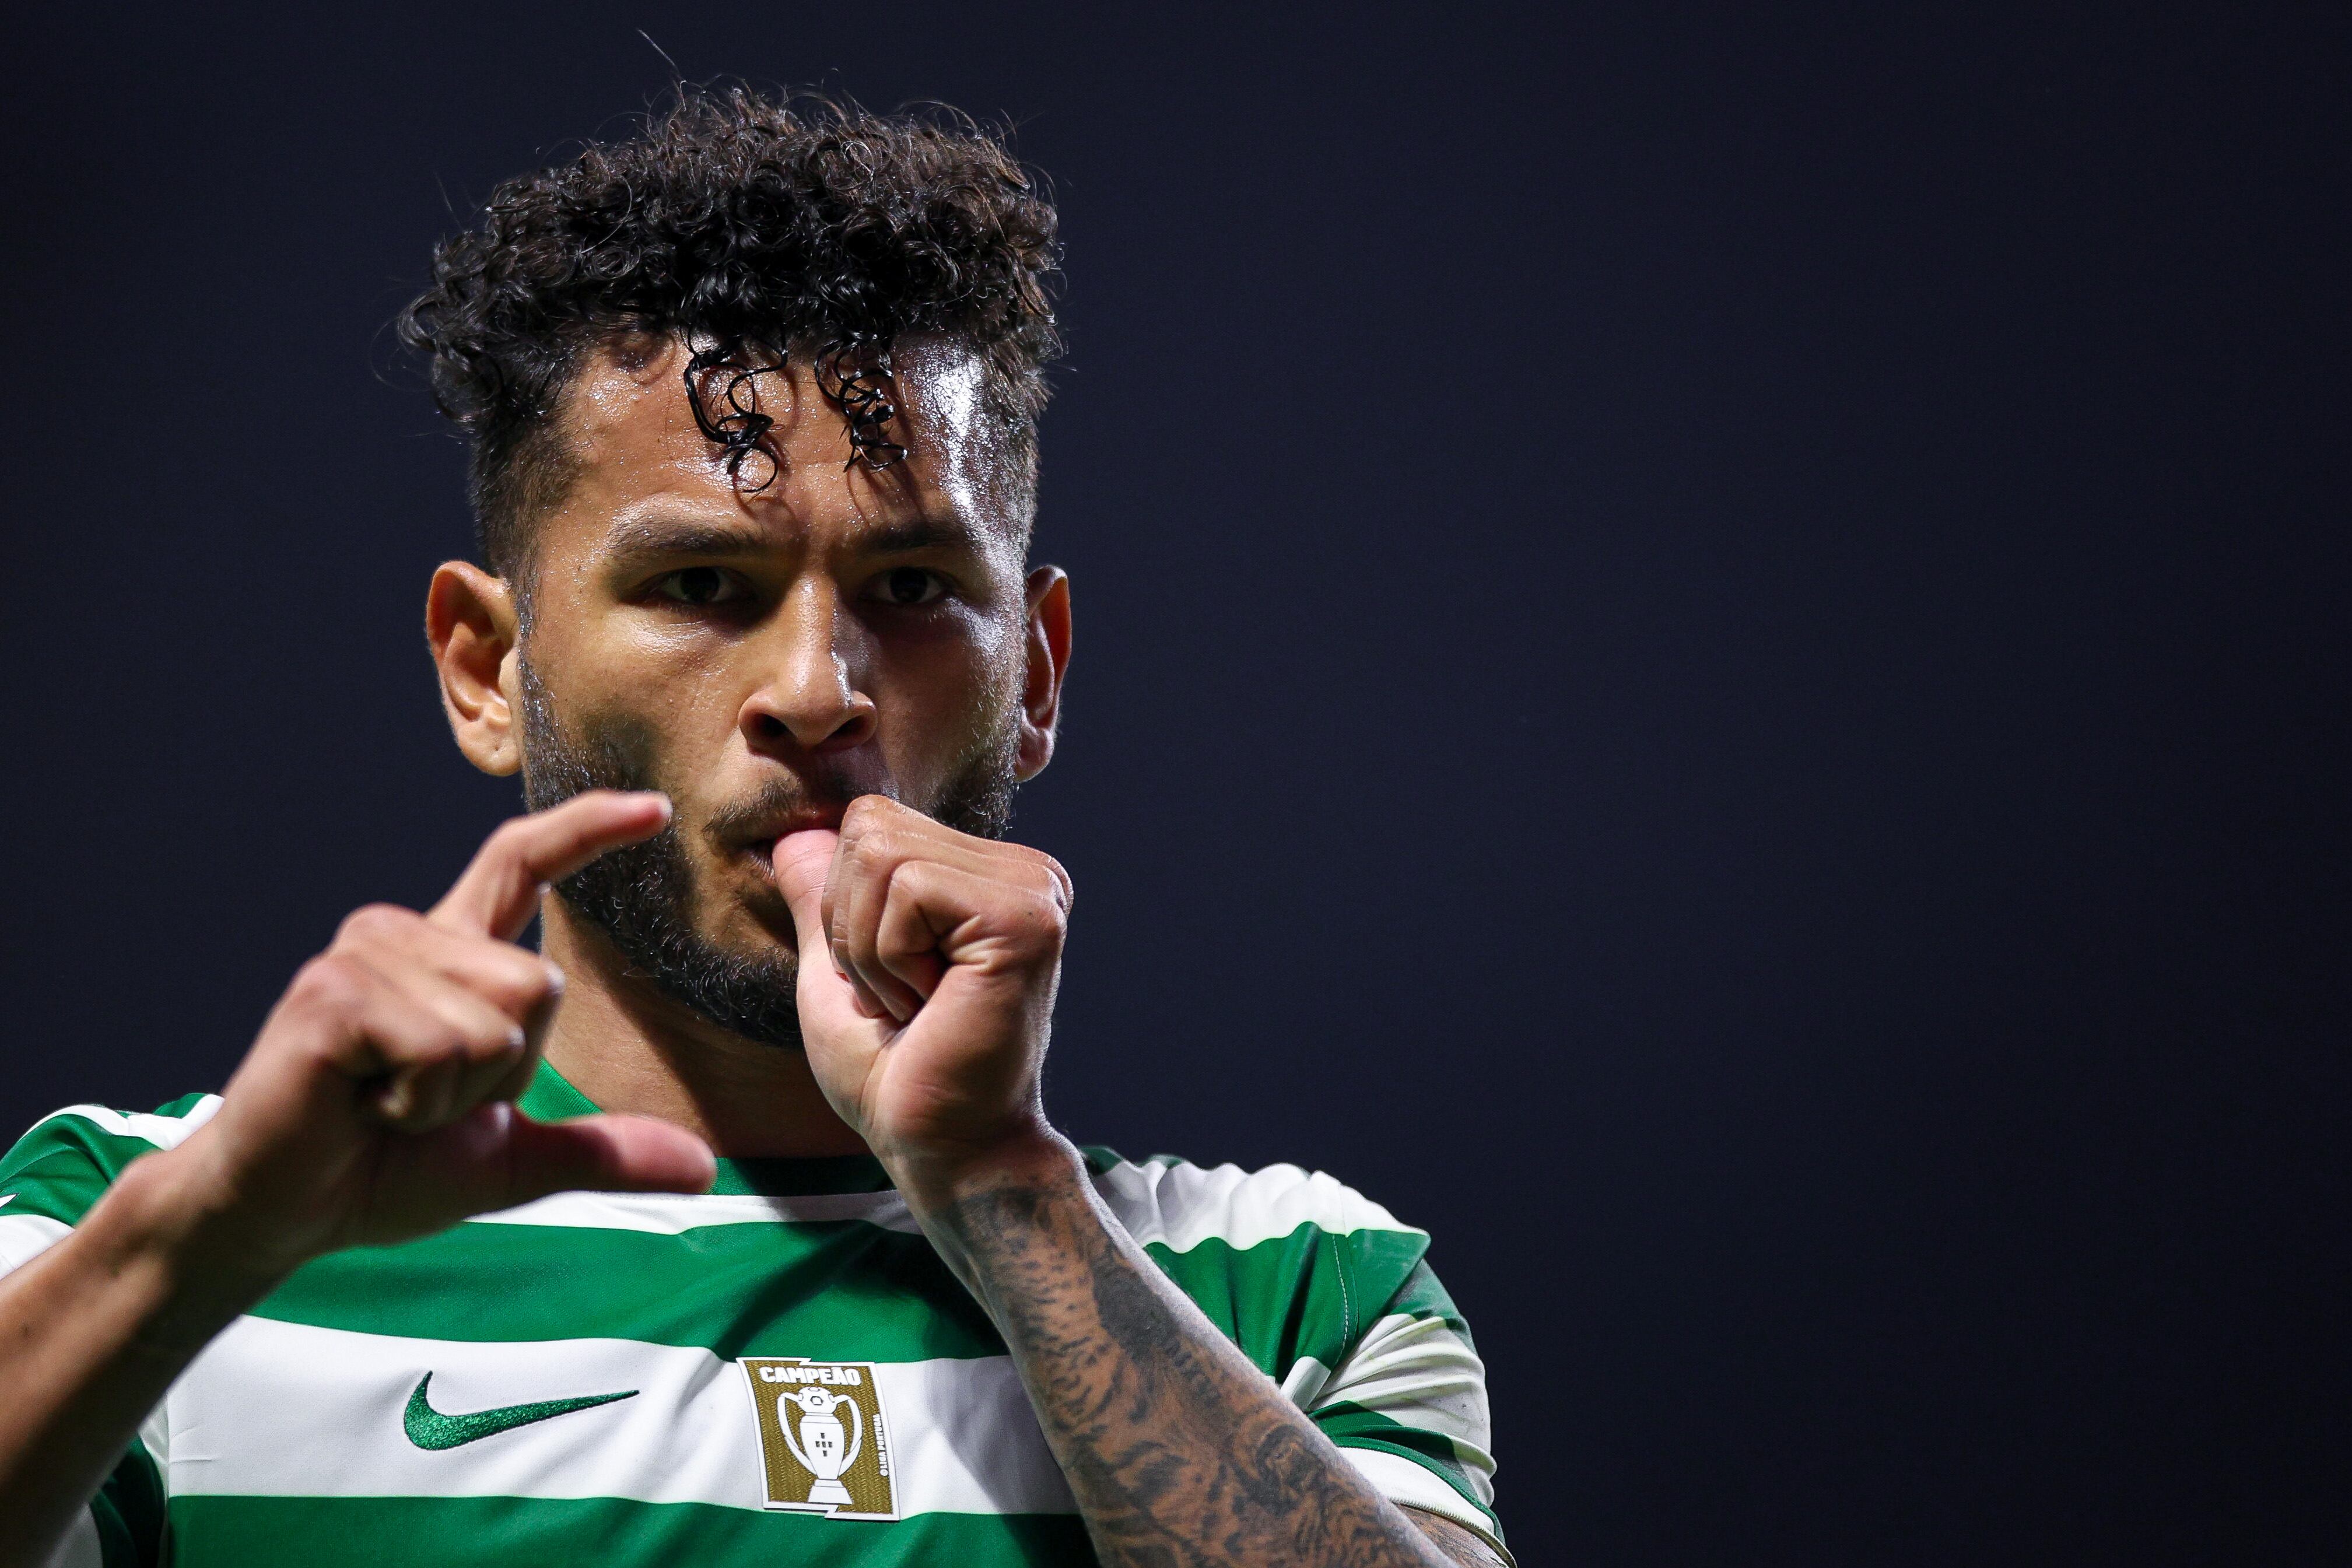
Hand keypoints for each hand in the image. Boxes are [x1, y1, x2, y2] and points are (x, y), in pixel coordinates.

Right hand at [154, 791, 714, 1287]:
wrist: (285, 1213)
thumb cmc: (383, 1171)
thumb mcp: (512, 1158)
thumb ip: (601, 1150)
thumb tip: (703, 1169)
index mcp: (450, 955)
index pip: (523, 863)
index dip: (589, 830)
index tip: (656, 809)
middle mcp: (408, 933)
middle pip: (537, 983)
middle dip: (502, 1072)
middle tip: (422, 1100)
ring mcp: (367, 955)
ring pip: (497, 1019)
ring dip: (456, 1092)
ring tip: (387, 1102)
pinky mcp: (335, 993)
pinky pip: (444, 1045)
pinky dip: (420, 1100)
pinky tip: (364, 1105)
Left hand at [773, 796, 1072, 1188]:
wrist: (943, 1148)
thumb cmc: (893, 1072)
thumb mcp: (838, 971)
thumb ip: (824, 899)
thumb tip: (790, 833)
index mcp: (987, 874)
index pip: (870, 822)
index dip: (845, 906)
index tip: (886, 981)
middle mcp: (1022, 870)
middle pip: (870, 827)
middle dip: (851, 923)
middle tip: (899, 996)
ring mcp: (1031, 889)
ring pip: (881, 853)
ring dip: (870, 949)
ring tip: (915, 1002)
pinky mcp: (1025, 918)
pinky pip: (907, 889)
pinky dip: (891, 959)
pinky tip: (932, 1005)